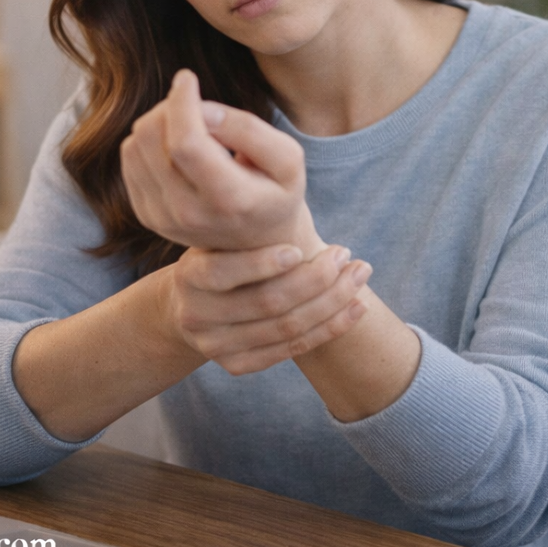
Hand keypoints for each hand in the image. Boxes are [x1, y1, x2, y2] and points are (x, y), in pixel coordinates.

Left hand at [121, 70, 324, 255]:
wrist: (259, 243)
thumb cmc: (276, 191)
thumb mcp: (286, 158)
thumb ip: (248, 129)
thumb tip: (203, 110)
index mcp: (229, 200)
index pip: (186, 143)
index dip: (181, 102)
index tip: (188, 77)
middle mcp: (189, 214)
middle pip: (153, 139)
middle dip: (171, 106)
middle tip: (196, 104)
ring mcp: (163, 218)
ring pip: (134, 145)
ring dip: (158, 121)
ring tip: (190, 125)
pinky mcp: (146, 214)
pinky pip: (130, 158)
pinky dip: (149, 140)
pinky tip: (176, 145)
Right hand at [160, 242, 372, 374]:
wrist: (189, 305)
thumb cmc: (218, 256)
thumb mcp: (219, 237)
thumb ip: (243, 223)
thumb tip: (275, 180)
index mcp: (188, 277)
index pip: (224, 272)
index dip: (263, 263)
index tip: (301, 248)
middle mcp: (196, 316)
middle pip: (266, 302)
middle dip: (315, 278)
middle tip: (345, 253)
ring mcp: (216, 346)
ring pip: (287, 328)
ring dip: (333, 301)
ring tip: (359, 274)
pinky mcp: (237, 366)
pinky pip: (292, 349)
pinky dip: (330, 328)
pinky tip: (356, 306)